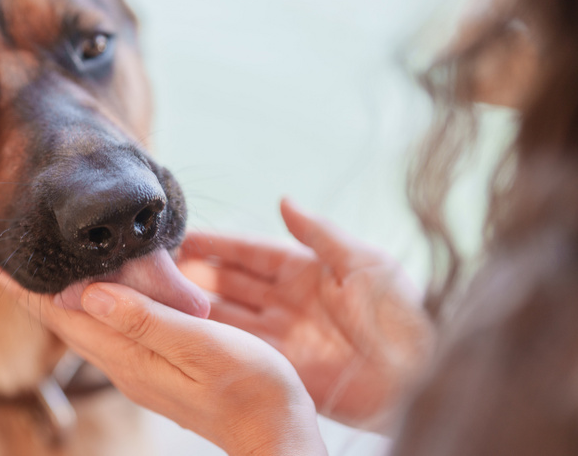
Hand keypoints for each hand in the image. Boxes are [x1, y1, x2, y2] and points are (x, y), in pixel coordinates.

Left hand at [0, 271, 327, 455]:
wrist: (277, 434)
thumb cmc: (252, 388)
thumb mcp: (200, 347)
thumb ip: (146, 321)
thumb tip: (88, 295)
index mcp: (131, 357)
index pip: (65, 319)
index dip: (30, 292)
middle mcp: (127, 367)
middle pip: (68, 325)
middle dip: (36, 295)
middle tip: (8, 263)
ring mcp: (142, 372)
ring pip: (88, 330)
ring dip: (62, 302)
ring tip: (43, 275)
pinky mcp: (159, 372)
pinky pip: (112, 335)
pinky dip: (95, 310)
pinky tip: (101, 298)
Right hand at [179, 199, 433, 429]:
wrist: (420, 379)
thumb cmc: (401, 315)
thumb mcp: (363, 263)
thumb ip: (319, 234)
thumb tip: (283, 200)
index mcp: (309, 271)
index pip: (251, 252)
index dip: (217, 244)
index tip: (182, 236)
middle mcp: (290, 301)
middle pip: (232, 282)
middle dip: (196, 273)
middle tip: (157, 267)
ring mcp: (284, 335)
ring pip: (229, 315)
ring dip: (197, 306)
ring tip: (160, 296)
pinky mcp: (285, 368)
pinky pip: (241, 350)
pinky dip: (214, 340)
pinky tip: (184, 331)